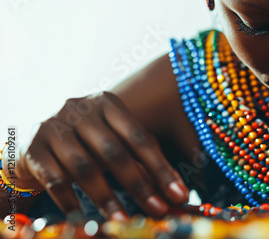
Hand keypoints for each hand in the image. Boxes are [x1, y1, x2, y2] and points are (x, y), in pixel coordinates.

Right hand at [13, 91, 189, 219]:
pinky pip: (55, 179)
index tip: (179, 195)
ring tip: (123, 221)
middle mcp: (81, 109)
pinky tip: (83, 218)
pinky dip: (71, 201)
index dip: (161, 169)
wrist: (36, 141)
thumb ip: (141, 161)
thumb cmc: (87, 143)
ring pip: (85, 167)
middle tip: (158, 210)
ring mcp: (54, 127)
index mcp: (108, 103)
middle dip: (139, 185)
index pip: (140, 137)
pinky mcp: (33, 148)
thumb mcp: (114, 143)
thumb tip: (176, 192)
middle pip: (114, 151)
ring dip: (107, 198)